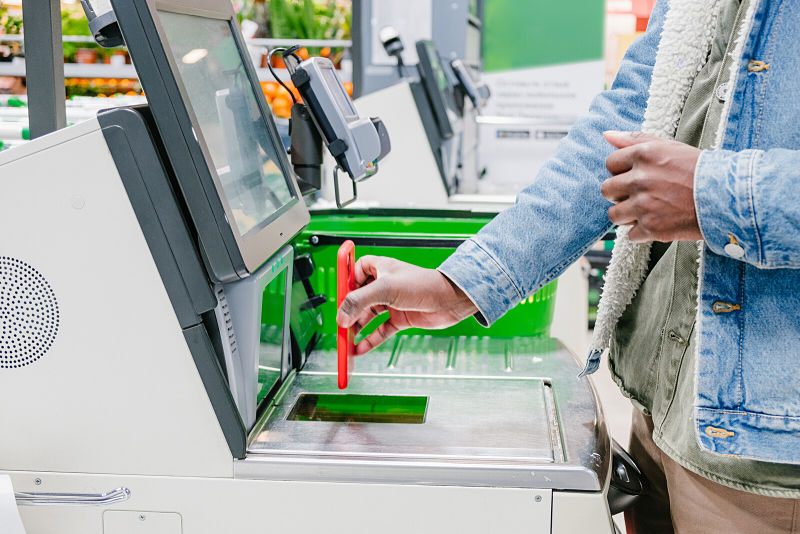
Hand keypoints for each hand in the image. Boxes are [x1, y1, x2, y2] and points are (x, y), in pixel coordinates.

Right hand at [336, 256, 477, 354]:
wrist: (450, 300)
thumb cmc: (423, 285)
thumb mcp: (385, 289)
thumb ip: (359, 301)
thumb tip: (341, 316)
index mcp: (381, 268)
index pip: (355, 272)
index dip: (346, 283)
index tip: (338, 296)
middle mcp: (385, 285)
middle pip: (359, 298)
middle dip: (348, 312)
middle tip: (339, 326)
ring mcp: (393, 302)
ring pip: (368, 316)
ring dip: (357, 329)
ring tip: (346, 341)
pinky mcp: (401, 318)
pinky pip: (380, 330)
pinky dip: (370, 340)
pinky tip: (360, 349)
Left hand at [601, 131, 702, 242]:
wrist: (729, 196)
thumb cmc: (699, 170)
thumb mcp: (668, 146)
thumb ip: (635, 139)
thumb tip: (607, 135)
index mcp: (643, 155)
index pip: (610, 164)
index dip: (621, 171)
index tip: (635, 176)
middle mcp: (640, 179)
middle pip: (607, 190)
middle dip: (620, 194)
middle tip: (640, 195)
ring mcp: (644, 205)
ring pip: (614, 214)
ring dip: (627, 215)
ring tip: (647, 210)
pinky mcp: (651, 227)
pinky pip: (630, 234)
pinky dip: (642, 232)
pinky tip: (659, 223)